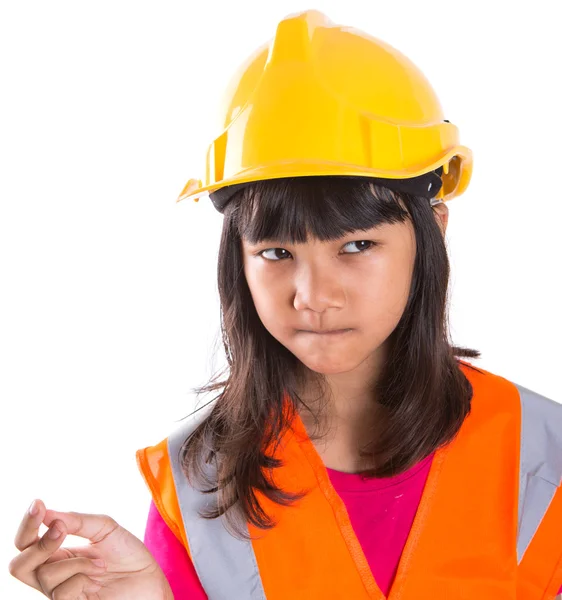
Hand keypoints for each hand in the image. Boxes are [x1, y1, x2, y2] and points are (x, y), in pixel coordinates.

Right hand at [9, 499, 172, 598]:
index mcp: (57, 552)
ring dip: (74, 562)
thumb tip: (48, 513)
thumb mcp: (104, 528)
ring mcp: (60, 592)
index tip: (39, 504)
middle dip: (38, 544)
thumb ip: (77, 521)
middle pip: (18, 565)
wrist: (148, 579)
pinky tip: (99, 575)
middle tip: (61, 529)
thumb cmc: (127, 554)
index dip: (27, 523)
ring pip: (43, 575)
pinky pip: (61, 591)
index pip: (26, 542)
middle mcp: (53, 573)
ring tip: (100, 561)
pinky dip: (82, 575)